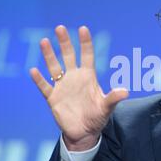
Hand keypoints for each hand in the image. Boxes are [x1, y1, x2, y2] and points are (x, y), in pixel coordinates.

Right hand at [30, 25, 127, 150]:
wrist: (84, 133)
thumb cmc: (98, 118)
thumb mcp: (107, 108)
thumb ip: (113, 98)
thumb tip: (125, 91)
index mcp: (88, 77)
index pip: (87, 56)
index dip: (85, 43)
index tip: (83, 29)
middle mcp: (74, 78)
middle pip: (68, 56)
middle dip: (65, 42)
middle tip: (60, 28)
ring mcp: (62, 87)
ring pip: (54, 67)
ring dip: (49, 55)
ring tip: (44, 41)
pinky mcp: (53, 98)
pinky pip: (45, 86)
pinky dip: (39, 79)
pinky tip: (34, 70)